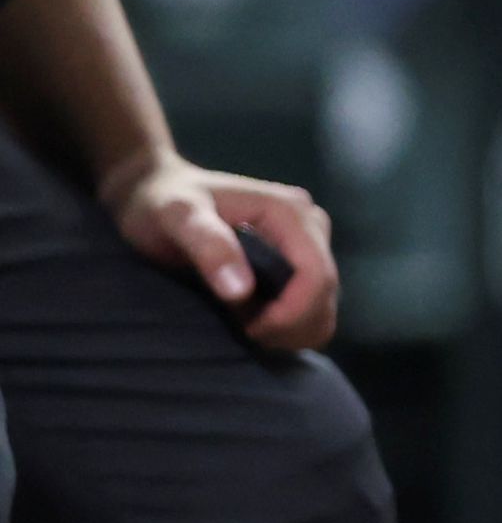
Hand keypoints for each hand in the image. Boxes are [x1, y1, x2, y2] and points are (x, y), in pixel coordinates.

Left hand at [109, 157, 336, 352]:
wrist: (154, 190)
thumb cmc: (160, 202)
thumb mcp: (176, 218)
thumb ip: (209, 247)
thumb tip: (242, 291)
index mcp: (291, 213)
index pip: (317, 275)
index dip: (293, 313)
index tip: (250, 330)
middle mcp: (310, 225)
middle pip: (326, 293)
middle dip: (291, 324)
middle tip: (244, 332)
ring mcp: (306, 243)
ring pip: (324, 304)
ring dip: (291, 328)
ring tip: (246, 325)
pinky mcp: (297, 260)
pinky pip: (310, 305)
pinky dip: (289, 325)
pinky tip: (252, 319)